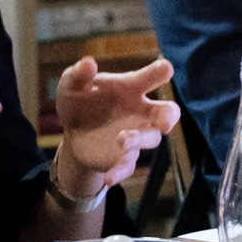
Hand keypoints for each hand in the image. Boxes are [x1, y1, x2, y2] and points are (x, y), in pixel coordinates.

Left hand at [52, 56, 178, 197]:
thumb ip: (79, 74)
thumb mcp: (72, 85)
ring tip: (121, 139)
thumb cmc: (80, 99)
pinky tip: (109, 178)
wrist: (73, 130)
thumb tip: (88, 63)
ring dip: (139, 140)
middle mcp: (140, 111)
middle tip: (165, 122)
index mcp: (130, 87)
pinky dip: (121, 171)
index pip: (149, 78)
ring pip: (150, 139)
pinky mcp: (124, 156)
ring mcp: (135, 135)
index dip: (159, 72)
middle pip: (166, 113)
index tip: (166, 68)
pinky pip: (128, 165)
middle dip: (169, 116)